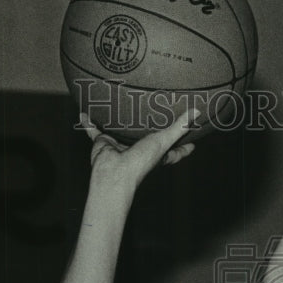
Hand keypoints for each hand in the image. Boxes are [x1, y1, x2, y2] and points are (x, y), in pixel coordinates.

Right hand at [80, 107, 197, 193]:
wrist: (114, 174)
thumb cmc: (141, 162)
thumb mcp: (163, 142)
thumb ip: (179, 127)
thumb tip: (198, 112)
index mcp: (155, 154)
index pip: (173, 151)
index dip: (183, 147)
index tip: (193, 143)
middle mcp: (138, 150)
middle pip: (146, 139)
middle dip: (149, 130)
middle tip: (156, 116)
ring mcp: (120, 147)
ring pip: (119, 132)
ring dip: (118, 124)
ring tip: (120, 109)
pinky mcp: (103, 144)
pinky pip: (94, 132)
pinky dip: (88, 123)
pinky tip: (85, 112)